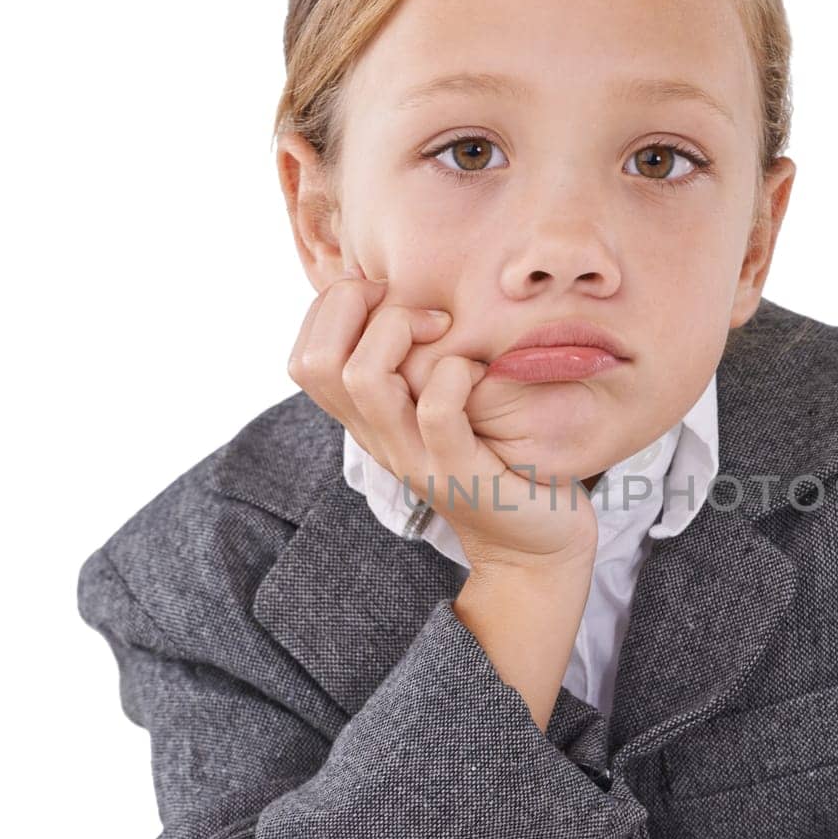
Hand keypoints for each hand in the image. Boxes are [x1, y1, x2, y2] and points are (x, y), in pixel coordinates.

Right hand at [287, 270, 598, 568]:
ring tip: (444, 329)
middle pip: (316, 361)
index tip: (391, 297)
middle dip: (357, 306)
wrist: (533, 542)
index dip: (334, 308)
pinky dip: (456, 373)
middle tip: (419, 310)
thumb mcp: (442, 406)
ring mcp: (413, 459)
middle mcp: (376, 438)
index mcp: (366, 420)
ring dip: (401, 330)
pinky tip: (479, 371)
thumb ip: (415, 364)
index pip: (304, 357)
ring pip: (364, 378)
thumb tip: (406, 295)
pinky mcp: (458, 473)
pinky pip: (436, 411)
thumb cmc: (497, 457)